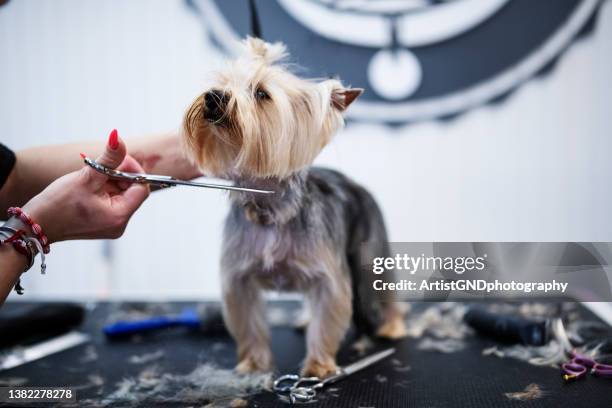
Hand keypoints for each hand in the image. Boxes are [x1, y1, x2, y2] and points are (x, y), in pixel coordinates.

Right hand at [22, 130, 149, 242]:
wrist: (35, 224)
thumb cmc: (58, 204)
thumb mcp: (87, 177)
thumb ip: (109, 158)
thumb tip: (119, 138)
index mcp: (119, 216)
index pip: (141, 188)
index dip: (133, 170)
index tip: (117, 159)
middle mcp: (119, 224)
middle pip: (132, 191)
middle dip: (119, 174)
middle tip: (101, 166)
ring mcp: (111, 225)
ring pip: (120, 194)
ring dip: (109, 181)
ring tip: (90, 178)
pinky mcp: (102, 223)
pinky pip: (110, 201)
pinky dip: (103, 189)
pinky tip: (87, 187)